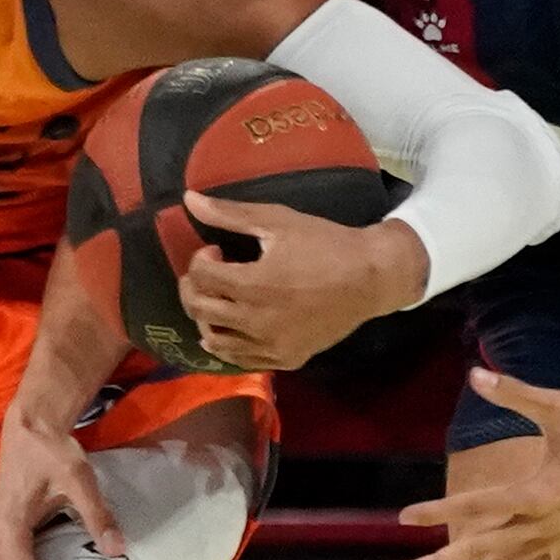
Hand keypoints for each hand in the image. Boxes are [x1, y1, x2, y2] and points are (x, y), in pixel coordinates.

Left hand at [177, 195, 426, 371]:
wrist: (371, 278)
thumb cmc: (325, 243)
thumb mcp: (277, 220)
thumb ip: (230, 214)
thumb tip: (188, 199)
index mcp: (253, 285)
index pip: (201, 276)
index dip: (200, 258)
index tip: (217, 251)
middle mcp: (257, 321)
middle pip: (199, 309)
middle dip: (193, 286)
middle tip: (208, 274)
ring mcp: (271, 346)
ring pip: (215, 340)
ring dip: (206, 317)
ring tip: (218, 300)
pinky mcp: (286, 359)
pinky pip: (242, 360)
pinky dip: (228, 344)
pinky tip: (229, 329)